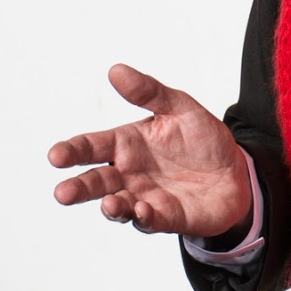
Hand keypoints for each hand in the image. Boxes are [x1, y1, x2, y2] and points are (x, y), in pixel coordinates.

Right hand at [49, 64, 252, 238]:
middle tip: (62, 193)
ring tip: (109, 204)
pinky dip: (144, 217)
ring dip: (111, 207)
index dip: (72, 151)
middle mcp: (129, 174)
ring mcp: (145, 197)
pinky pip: (150, 220)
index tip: (56, 155)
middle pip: (96, 182)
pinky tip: (142, 210)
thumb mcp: (180, 108)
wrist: (235, 171)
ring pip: (119, 206)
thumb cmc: (201, 139)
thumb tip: (116, 70)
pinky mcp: (166, 217)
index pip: (92, 146)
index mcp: (127, 145)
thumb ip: (149, 92)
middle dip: (78, 188)